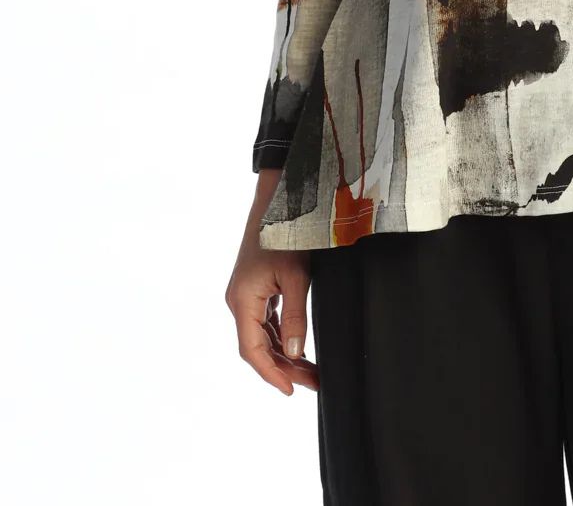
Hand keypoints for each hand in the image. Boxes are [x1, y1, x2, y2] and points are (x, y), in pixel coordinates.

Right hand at [226, 173, 319, 394]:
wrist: (278, 201)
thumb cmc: (286, 234)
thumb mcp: (296, 277)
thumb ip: (295, 316)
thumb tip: (295, 352)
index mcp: (243, 301)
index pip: (253, 351)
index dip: (271, 373)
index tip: (290, 391)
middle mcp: (239, 301)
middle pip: (258, 346)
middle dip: (284, 367)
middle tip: (313, 382)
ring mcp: (246, 294)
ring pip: (262, 335)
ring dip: (284, 353)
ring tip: (311, 370)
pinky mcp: (255, 288)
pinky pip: (265, 321)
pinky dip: (280, 335)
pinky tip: (297, 345)